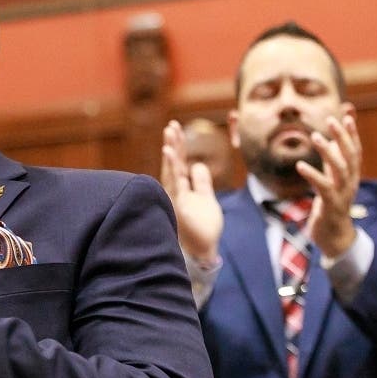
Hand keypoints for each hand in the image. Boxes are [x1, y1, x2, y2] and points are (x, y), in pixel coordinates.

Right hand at [161, 120, 223, 260]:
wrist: (202, 252)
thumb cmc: (203, 229)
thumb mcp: (207, 200)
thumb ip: (202, 183)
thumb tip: (198, 165)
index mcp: (182, 189)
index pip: (178, 163)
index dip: (178, 146)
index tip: (175, 128)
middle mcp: (175, 191)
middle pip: (174, 163)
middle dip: (173, 143)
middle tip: (171, 125)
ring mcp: (175, 197)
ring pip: (172, 170)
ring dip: (171, 151)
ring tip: (169, 134)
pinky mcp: (178, 204)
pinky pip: (175, 182)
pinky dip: (171, 166)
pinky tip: (170, 152)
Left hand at [297, 114, 360, 258]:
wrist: (334, 237)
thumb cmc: (331, 206)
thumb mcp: (333, 180)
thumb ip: (333, 161)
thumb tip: (332, 141)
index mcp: (351, 176)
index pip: (355, 150)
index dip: (352, 132)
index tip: (347, 113)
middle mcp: (351, 182)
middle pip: (350, 155)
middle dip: (342, 136)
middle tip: (331, 119)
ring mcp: (343, 194)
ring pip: (340, 168)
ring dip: (328, 151)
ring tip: (315, 136)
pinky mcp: (331, 205)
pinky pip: (323, 187)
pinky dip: (312, 174)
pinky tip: (300, 165)